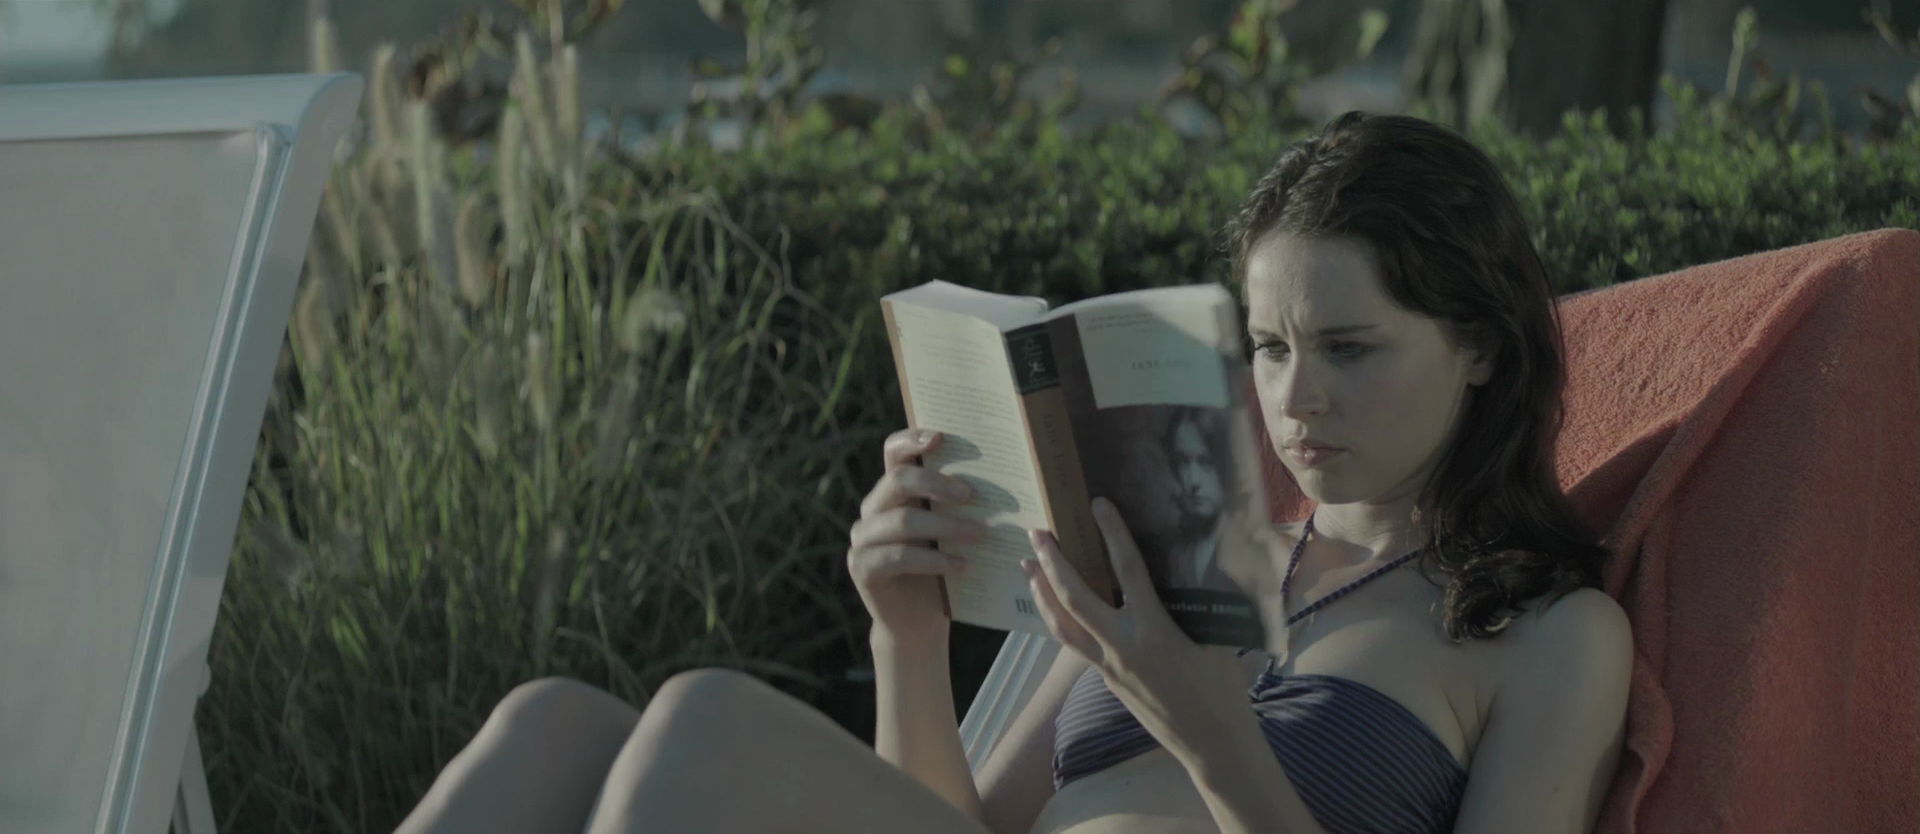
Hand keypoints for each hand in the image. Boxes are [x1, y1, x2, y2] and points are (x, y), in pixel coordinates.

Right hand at [847, 428, 990, 646]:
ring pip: (902, 520)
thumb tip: (999, 481)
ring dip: (945, 526)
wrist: (918, 622)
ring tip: (980, 535)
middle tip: (971, 496)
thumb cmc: (941, 571)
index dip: (911, 440)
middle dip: (937, 484)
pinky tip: (960, 565)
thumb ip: (957, 506)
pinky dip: (933, 560)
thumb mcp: (949, 533)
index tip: (940, 437)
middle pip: (898, 480)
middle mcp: (872, 510)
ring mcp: (862, 540)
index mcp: (892, 492)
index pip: (893, 452)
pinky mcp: (863, 568)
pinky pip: (898, 557)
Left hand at [1022, 496, 1249, 755]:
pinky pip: (1073, 644)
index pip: (1127, 570)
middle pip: (1074, 597)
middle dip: (1051, 562)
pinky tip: (1053, 609)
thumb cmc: (1222, 689)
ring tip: (1026, 567)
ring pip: (1061, 625)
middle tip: (1036, 532)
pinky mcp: (1106, 679)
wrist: (1211, 743)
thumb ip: (1202, 602)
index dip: (1112, 533)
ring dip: (1042, 593)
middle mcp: (1121, 645)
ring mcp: (1108, 664)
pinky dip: (1058, 620)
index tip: (1099, 505)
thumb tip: (1200, 563)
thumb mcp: (1219, 638)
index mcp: (1153, 629)